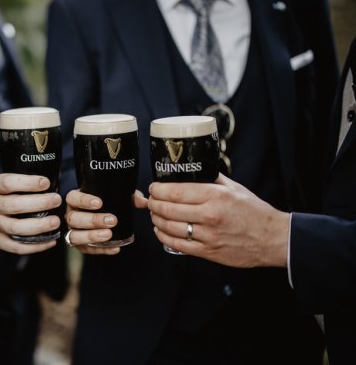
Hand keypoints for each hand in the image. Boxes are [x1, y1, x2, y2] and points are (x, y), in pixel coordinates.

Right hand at [0, 173, 60, 253]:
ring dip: (39, 226)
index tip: (46, 182)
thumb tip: (47, 183)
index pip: (8, 183)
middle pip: (14, 205)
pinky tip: (51, 240)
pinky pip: (16, 247)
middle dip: (39, 203)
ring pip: (16, 228)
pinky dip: (35, 246)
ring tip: (56, 221)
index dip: (28, 183)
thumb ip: (16, 183)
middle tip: (56, 200)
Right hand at [64, 189, 146, 254]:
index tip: (99, 203)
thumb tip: (143, 201)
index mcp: (74, 200)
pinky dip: (101, 250)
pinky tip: (114, 248)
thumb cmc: (104, 204)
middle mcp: (70, 216)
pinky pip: (87, 250)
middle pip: (74, 218)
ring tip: (109, 235)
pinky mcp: (79, 245)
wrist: (96, 216)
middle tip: (112, 220)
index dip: (84, 201)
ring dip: (92, 236)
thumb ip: (129, 198)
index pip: (73, 198)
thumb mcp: (114, 197)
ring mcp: (73, 231)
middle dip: (93, 220)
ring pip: (75, 236)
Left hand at [148, 174, 288, 267]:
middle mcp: (209, 215)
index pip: (175, 191)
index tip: (154, 187)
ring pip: (169, 227)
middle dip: (153, 203)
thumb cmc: (254, 212)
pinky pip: (177, 244)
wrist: (272, 238)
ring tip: (155, 214)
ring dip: (156, 220)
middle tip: (151, 200)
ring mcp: (207, 235)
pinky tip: (161, 231)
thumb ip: (211, 179)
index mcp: (215, 196)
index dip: (158, 189)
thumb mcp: (234, 188)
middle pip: (167, 209)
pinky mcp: (207, 252)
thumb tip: (192, 170)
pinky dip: (163, 237)